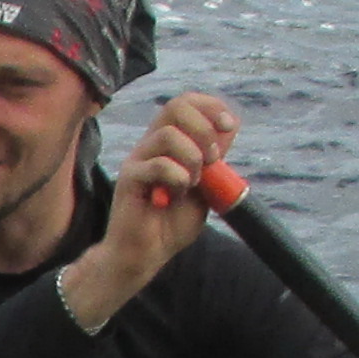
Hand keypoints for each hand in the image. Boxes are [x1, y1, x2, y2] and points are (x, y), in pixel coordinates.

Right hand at [97, 90, 243, 275]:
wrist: (147, 254)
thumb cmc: (171, 224)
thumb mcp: (205, 189)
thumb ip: (214, 161)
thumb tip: (228, 128)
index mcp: (169, 143)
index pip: (187, 103)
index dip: (211, 107)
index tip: (228, 126)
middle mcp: (152, 145)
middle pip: (176, 106)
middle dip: (204, 129)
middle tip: (212, 159)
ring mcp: (139, 159)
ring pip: (169, 135)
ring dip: (192, 159)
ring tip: (192, 184)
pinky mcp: (129, 178)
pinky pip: (158, 165)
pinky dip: (177, 179)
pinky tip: (174, 196)